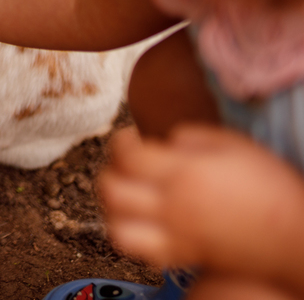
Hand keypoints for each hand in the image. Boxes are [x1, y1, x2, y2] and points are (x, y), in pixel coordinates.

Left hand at [100, 125, 303, 290]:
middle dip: (109, 172)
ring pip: (117, 227)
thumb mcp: (236, 145)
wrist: (297, 236)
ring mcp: (176, 235)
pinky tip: (142, 223)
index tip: (129, 138)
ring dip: (113, 209)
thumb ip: (194, 137)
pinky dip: (132, 236)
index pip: (127, 156)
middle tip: (123, 165)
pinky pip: (140, 252)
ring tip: (126, 194)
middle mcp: (173, 206)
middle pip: (112, 191)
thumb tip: (165, 140)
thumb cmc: (271, 186)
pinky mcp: (184, 256)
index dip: (120, 143)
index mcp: (184, 173)